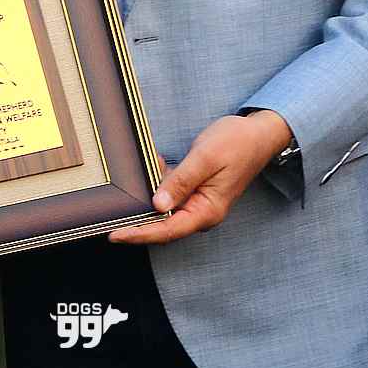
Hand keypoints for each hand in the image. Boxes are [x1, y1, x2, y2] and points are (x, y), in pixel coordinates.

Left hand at [109, 112, 289, 245]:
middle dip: (136, 220)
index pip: (168, 230)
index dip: (140, 233)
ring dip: (146, 198)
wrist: (259, 133)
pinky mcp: (195, 192)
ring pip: (164, 209)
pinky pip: (171, 194)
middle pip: (163, 225)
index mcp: (207, 212)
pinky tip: (151, 167)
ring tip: (126, 188)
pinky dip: (157, 183)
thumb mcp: (205, 159)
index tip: (115, 234)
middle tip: (108, 215)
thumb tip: (157, 205)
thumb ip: (181, 182)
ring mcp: (198, 203)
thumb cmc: (237, 143)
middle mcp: (202, 213)